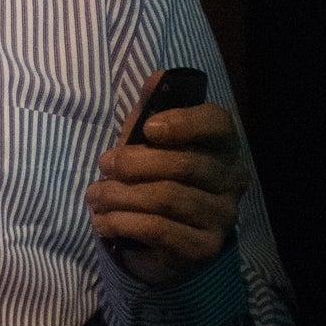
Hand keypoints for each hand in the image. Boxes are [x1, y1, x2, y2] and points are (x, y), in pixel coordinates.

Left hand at [85, 85, 250, 285]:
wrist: (161, 242)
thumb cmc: (155, 178)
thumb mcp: (150, 141)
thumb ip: (152, 108)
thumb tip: (155, 78)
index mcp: (224, 145)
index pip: (217, 124)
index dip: (183, 123)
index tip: (148, 129)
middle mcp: (231, 180)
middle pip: (183, 164)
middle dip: (133, 163)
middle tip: (103, 164)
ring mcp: (221, 216)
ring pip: (166, 198)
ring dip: (119, 196)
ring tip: (94, 196)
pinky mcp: (202, 248)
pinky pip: (158, 229)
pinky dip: (122, 223)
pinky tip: (102, 221)